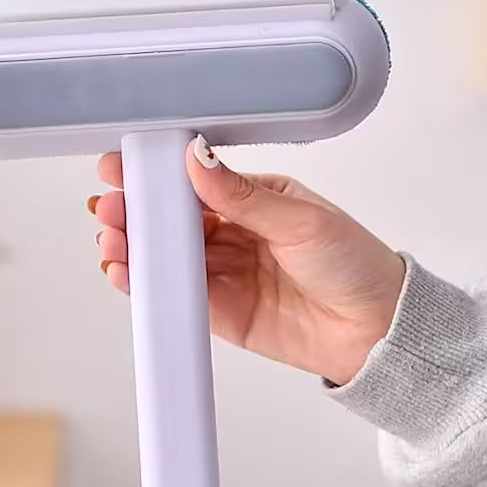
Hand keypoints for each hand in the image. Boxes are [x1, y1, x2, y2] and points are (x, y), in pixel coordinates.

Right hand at [89, 135, 404, 385]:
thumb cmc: (352, 262)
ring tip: (110, 240)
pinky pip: (177, 292)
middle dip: (136, 210)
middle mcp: (234, 231)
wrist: (377, 330)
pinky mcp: (221, 309)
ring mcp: (224, 270)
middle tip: (109, 207)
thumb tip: (196, 156)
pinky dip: (147, 282)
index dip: (156, 173)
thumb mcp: (299, 218)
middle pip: (173, 217)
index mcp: (252, 198)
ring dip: (135, 245)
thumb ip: (241, 194)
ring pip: (168, 253)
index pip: (194, 180)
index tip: (122, 166)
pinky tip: (126, 272)